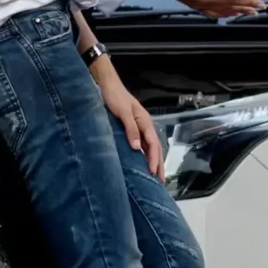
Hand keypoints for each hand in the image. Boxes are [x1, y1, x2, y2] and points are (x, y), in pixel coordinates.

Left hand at [94, 63, 162, 178]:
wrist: (107, 85)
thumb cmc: (115, 97)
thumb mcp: (123, 112)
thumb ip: (130, 129)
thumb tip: (136, 148)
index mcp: (145, 122)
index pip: (153, 144)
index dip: (153, 159)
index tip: (152, 173)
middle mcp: (144, 126)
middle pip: (155, 148)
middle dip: (158, 164)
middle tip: (161, 181)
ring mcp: (139, 128)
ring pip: (149, 148)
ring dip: (153, 161)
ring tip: (155, 176)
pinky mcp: (132, 129)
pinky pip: (142, 145)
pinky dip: (144, 156)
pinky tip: (142, 163)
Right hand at [141, 0, 265, 15]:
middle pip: (229, 3)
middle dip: (247, 4)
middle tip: (262, 5)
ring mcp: (197, 3)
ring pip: (222, 9)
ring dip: (238, 11)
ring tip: (252, 13)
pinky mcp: (193, 4)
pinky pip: (212, 12)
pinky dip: (223, 14)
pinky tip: (229, 15)